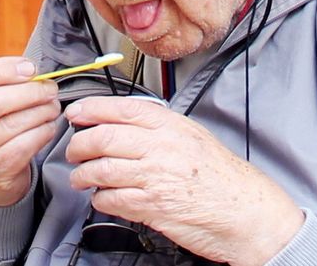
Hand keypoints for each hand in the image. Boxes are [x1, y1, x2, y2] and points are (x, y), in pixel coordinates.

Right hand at [0, 57, 60, 206]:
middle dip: (28, 91)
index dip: (2, 70)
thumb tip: (31, 70)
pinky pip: (23, 145)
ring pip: (11, 124)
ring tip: (52, 106)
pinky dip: (42, 132)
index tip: (29, 68)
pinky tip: (47, 126)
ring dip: (40, 111)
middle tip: (49, 88)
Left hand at [65, 97, 303, 264]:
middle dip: (78, 145)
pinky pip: (111, 199)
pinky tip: (102, 197)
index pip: (119, 109)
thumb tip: (118, 120)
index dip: (90, 109)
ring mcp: (154, 176)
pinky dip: (100, 198)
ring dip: (83, 175)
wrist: (243, 209)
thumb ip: (157, 125)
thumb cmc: (219, 175)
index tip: (74, 113)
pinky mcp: (151, 206)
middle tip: (73, 151)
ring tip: (81, 177)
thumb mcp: (191, 135)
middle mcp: (160, 147)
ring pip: (100, 169)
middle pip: (102, 137)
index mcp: (169, 125)